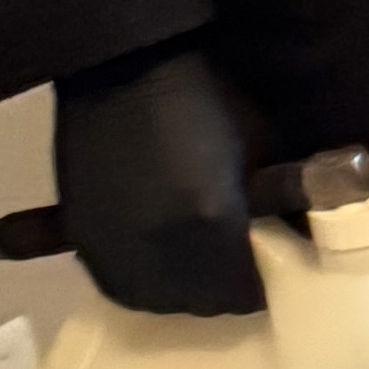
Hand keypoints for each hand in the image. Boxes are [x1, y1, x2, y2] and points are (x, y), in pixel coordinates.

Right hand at [53, 45, 264, 315]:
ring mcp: (115, 247)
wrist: (125, 65)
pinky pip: (119, 282)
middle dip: (222, 288)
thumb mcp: (261, 151)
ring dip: (179, 289)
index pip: (245, 293)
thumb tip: (285, 241)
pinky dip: (142, 278)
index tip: (268, 265)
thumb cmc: (208, 98)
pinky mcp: (83, 237)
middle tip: (234, 263)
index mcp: (210, 224)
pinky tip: (156, 256)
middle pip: (200, 303)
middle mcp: (160, 249)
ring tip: (194, 263)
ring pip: (156, 300)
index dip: (261, 284)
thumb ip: (275, 207)